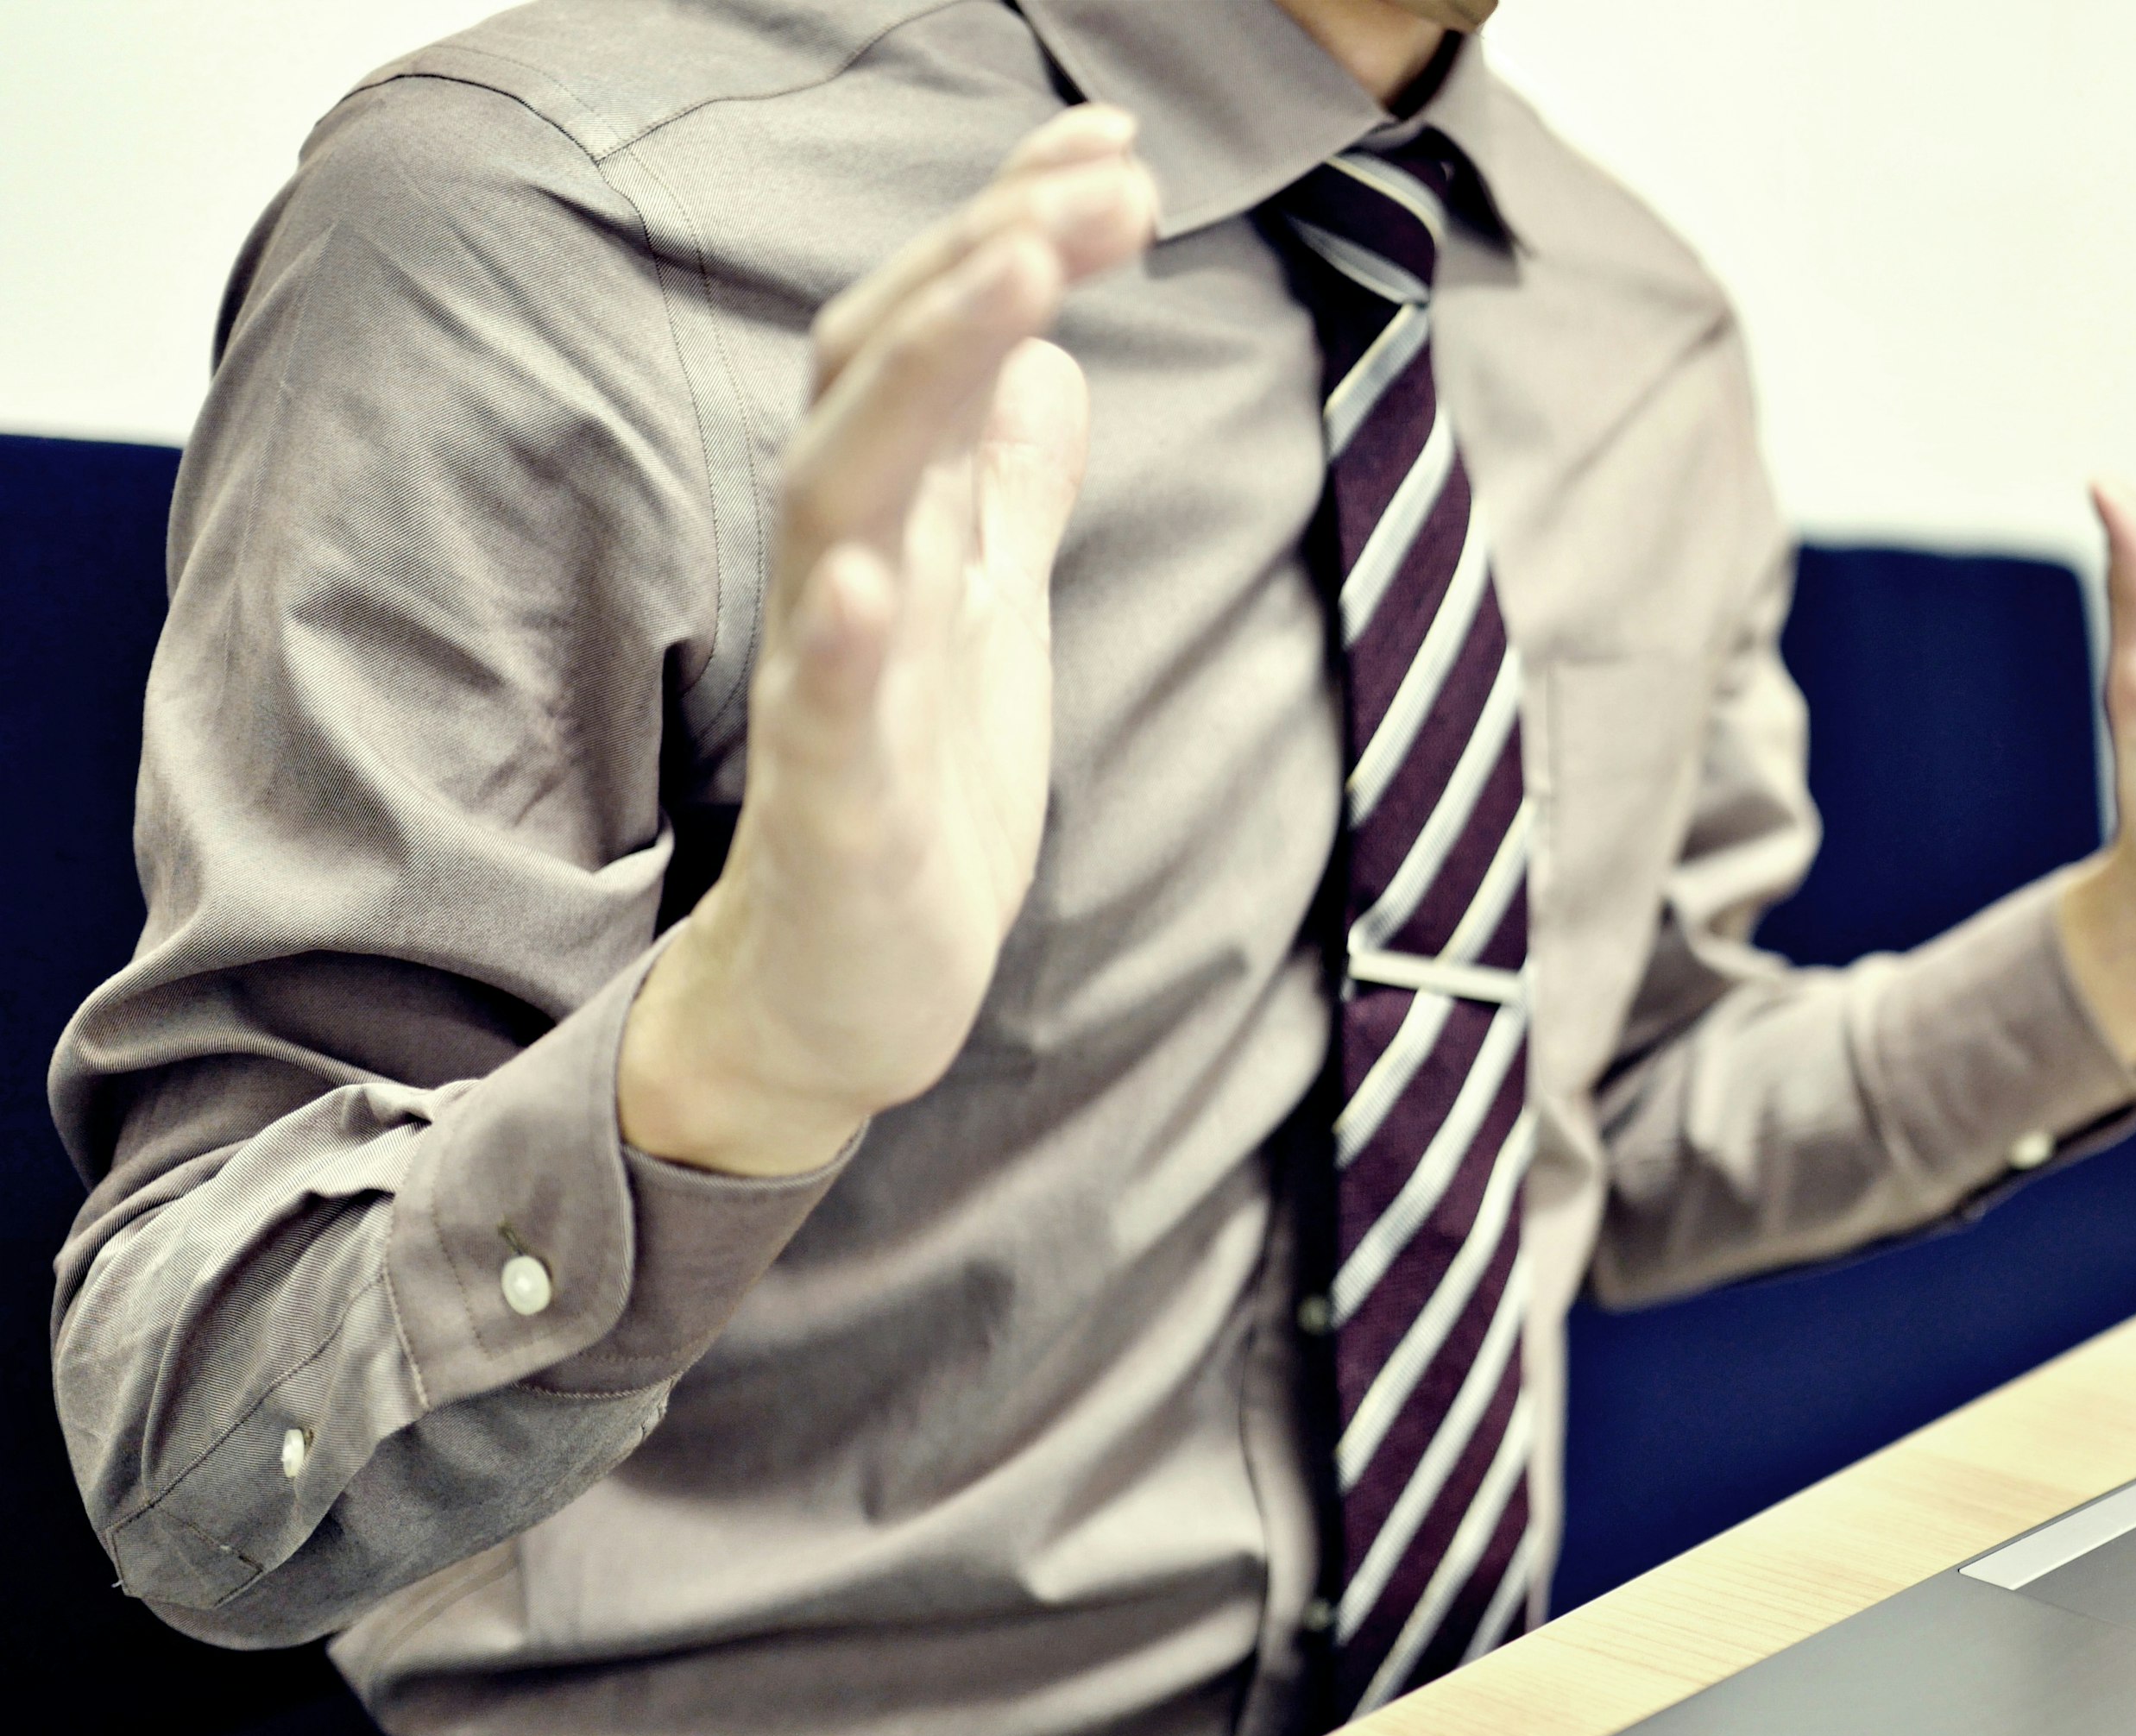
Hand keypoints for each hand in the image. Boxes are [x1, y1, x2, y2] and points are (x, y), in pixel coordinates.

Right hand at [618, 108, 1158, 1174]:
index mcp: (897, 528)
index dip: (1014, 232)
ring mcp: (833, 693)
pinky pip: (820, 715)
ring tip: (1013, 277)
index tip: (1115, 145)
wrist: (839, 991)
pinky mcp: (835, 814)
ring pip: (840, 504)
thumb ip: (1007, 492)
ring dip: (920, 382)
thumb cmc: (913, 798)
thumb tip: (1051, 364)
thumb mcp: (988, 618)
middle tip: (1103, 179)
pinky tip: (869, 579)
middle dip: (982, 261)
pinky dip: (835, 640)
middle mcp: (850, 581)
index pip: (934, 339)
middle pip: (878, 379)